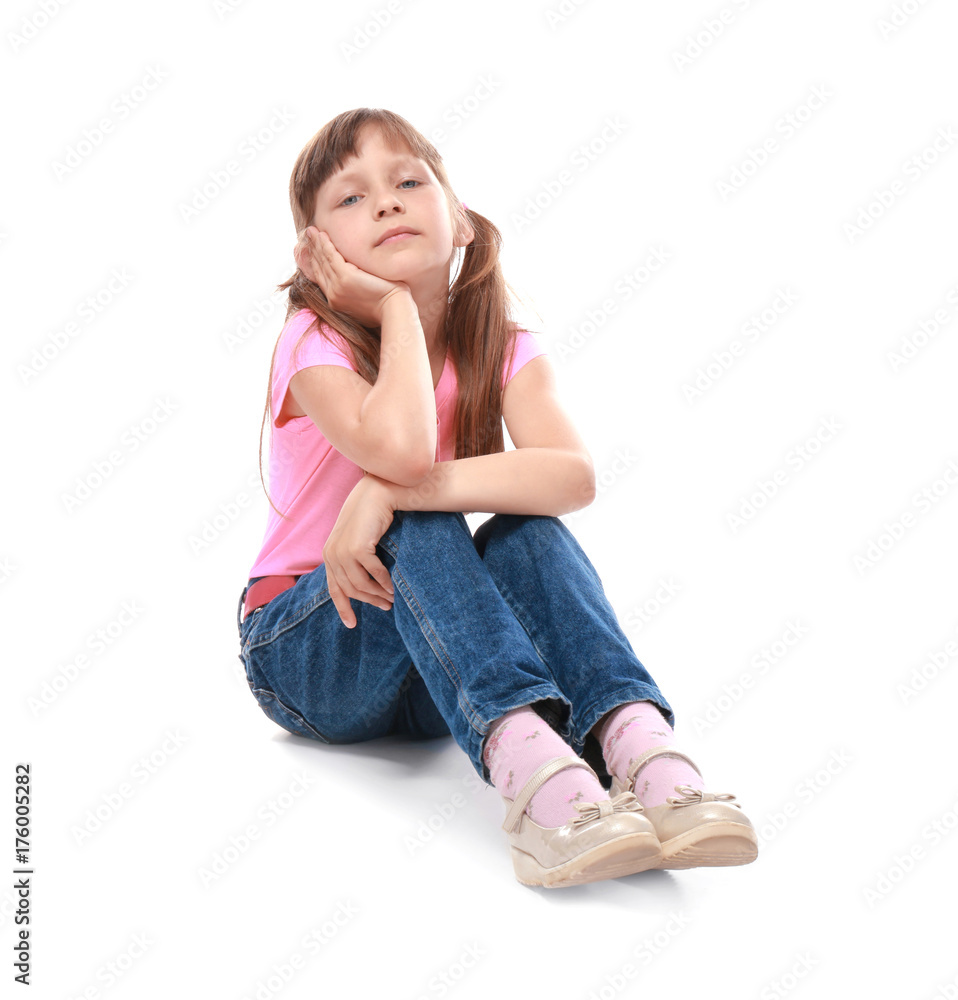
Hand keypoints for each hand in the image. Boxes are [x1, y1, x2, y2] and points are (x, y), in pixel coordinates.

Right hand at [294, 227, 409, 327]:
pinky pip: (331, 256)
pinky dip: (325, 245)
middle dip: (312, 250)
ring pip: (323, 260)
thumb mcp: (365, 298)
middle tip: (308, 235)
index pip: (321, 277)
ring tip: (311, 231)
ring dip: (316, 244)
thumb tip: (358, 279)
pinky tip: (322, 235)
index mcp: (336, 300)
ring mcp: (337, 287)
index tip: (311, 249)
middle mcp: (333, 295)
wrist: (394, 309)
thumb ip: (355, 289)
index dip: (315, 262)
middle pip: (319, 268)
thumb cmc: (386, 305)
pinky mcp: (345, 278)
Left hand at [322, 474, 396, 627]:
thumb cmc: (371, 516)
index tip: (352, 624)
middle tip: (386, 607)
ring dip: (378, 594)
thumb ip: (355, 559)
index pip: (334, 588)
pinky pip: (373, 573)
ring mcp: (342, 552)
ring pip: (361, 585)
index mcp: (329, 555)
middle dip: (369, 601)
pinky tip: (393, 586)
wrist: (378, 493)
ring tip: (392, 598)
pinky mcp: (356, 548)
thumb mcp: (359, 539)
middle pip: (350, 589)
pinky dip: (384, 582)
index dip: (343, 608)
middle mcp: (331, 554)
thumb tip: (364, 586)